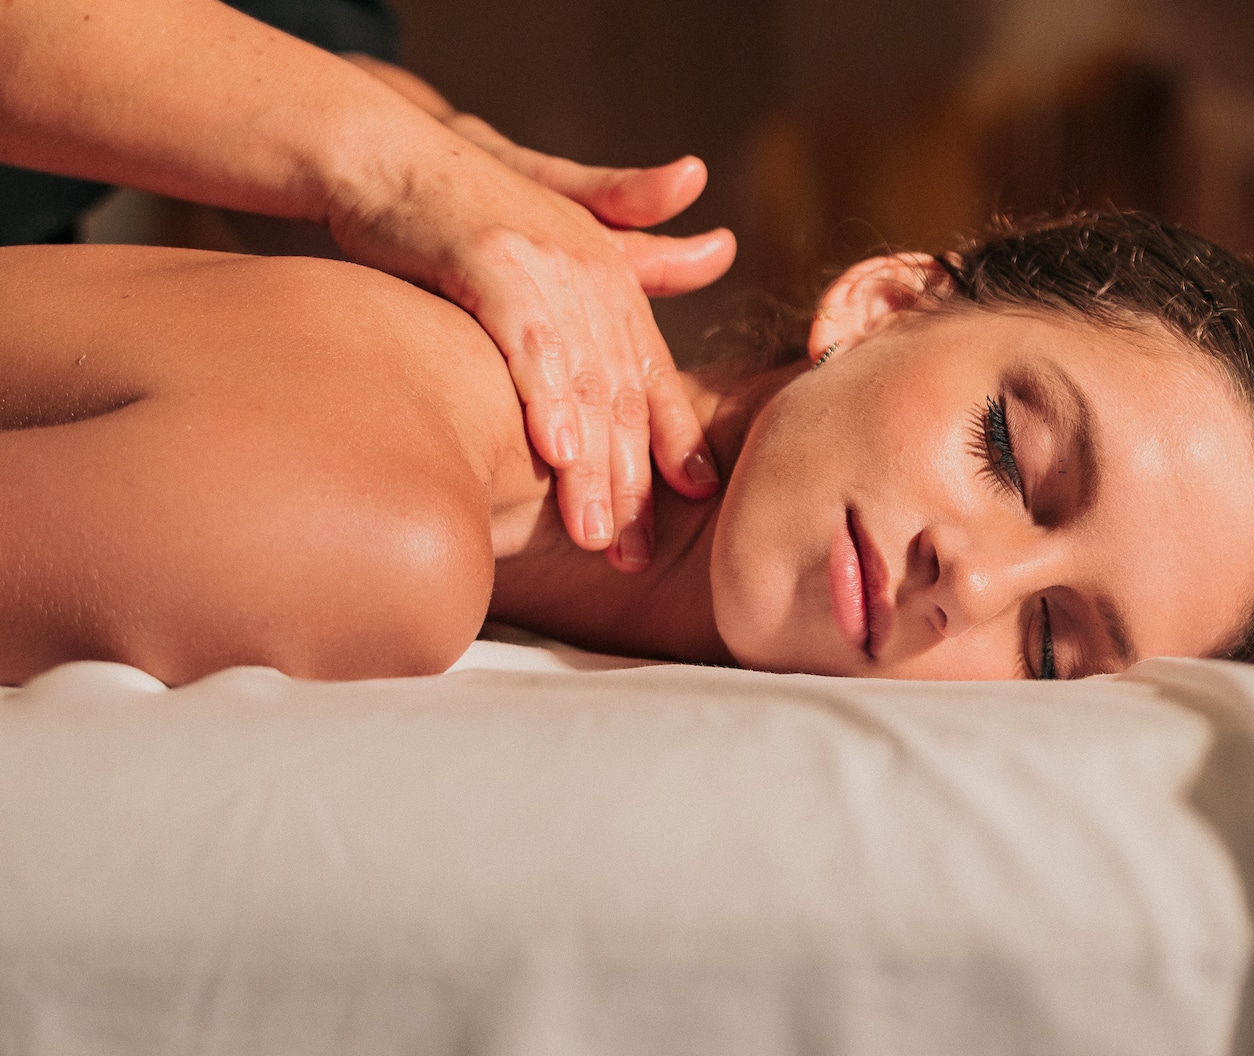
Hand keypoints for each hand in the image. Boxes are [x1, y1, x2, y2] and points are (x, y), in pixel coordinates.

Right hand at [336, 60, 735, 569]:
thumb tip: (721, 250)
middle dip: (629, 482)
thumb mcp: (556, 246)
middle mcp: (593, 272)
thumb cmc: (466, 213)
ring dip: (589, 466)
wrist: (384, 155)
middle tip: (631, 554)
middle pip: (622, 394)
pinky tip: (555, 454)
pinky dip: (543, 399)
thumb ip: (637, 256)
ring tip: (593, 534)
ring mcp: (546, 265)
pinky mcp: (491, 257)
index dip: (674, 441)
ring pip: (583, 381)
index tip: (690, 505)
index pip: (653, 375)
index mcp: (611, 280)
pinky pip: (528, 343)